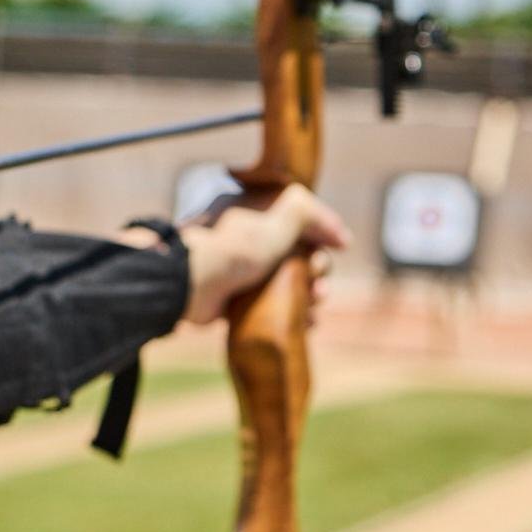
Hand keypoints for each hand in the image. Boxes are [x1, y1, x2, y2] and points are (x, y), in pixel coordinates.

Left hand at [171, 182, 349, 326]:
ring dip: (311, 291)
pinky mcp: (238, 297)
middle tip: (318, 279)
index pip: (300, 215)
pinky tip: (309, 322)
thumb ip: (307, 212)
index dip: (325, 229)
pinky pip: (274, 303)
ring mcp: (244, 268)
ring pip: (289, 279)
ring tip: (315, 302)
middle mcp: (250, 236)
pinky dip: (294, 312)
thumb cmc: (233, 248)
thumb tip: (336, 230)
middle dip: (318, 265)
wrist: (189, 284)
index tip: (343, 244)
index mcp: (255, 210)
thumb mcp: (277, 219)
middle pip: (299, 250)